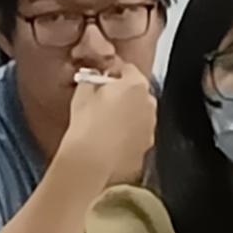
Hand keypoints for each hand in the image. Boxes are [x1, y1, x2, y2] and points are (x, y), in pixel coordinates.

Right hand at [60, 64, 160, 191]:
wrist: (91, 161)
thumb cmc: (87, 125)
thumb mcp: (82, 94)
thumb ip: (90, 80)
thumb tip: (91, 79)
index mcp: (135, 85)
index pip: (128, 70)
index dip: (114, 74)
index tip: (104, 80)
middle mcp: (149, 104)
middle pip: (138, 93)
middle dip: (124, 96)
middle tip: (103, 103)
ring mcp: (150, 128)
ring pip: (140, 116)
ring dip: (127, 117)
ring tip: (105, 125)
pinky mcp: (146, 148)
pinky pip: (137, 137)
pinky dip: (128, 137)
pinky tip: (110, 142)